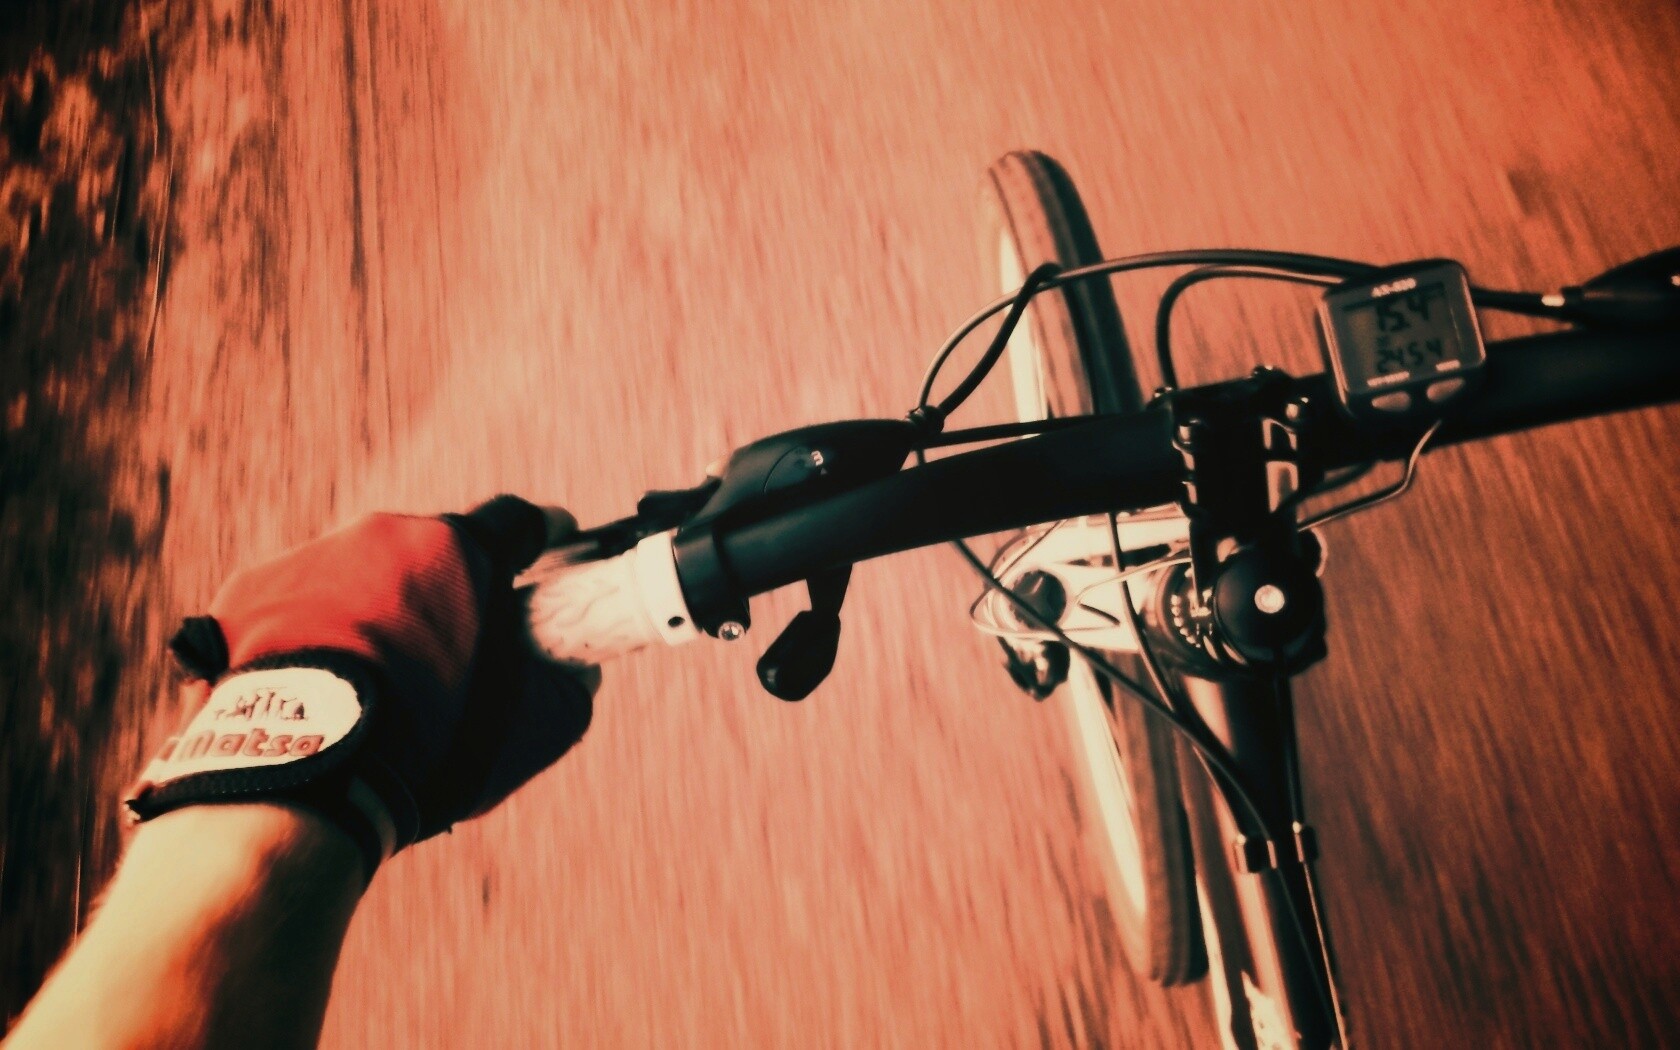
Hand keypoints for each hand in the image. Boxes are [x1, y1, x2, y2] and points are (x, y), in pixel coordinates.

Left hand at [125, 496, 595, 878]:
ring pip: (363, 577)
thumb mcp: (535, 727)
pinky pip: (299, 606)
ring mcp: (308, 560)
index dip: (543, 539)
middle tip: (457, 653)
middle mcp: (381, 534)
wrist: (298, 787)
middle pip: (434, 553)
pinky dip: (318, 637)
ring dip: (381, 615)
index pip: (519, 522)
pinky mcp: (248, 594)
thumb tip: (576, 672)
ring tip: (382, 687)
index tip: (552, 551)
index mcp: (459, 548)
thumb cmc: (427, 749)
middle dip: (451, 594)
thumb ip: (571, 685)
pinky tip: (326, 690)